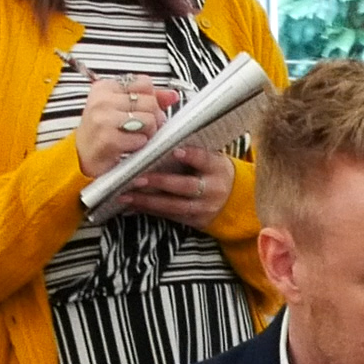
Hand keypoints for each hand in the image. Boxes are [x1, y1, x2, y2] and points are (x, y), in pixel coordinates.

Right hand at [74, 75, 168, 177]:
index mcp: (105, 87)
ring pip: (149, 120)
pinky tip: (128, 147)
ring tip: (136, 137)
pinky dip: (139, 146)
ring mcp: (103, 119)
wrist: (81, 156)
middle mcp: (102, 100)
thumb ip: (148, 99)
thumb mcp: (121, 109)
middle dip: (154, 119)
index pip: (145, 83)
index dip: (152, 99)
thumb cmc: (102, 132)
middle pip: (150, 102)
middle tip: (144, 128)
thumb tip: (172, 95)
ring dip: (148, 133)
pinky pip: (140, 139)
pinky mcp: (107, 139)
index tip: (144, 110)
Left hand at [116, 141, 235, 224]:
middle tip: (137, 179)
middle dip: (160, 183)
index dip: (191, 156)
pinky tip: (132, 206)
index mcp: (217, 168)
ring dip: (147, 201)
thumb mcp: (213, 160)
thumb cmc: (215, 173)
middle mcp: (212, 189)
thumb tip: (159, 141)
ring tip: (126, 196)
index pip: (205, 160)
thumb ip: (193, 153)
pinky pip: (170, 216)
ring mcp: (204, 208)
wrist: (237, 201)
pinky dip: (150, 211)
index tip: (175, 151)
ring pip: (174, 205)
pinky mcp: (195, 221)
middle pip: (185, 186)